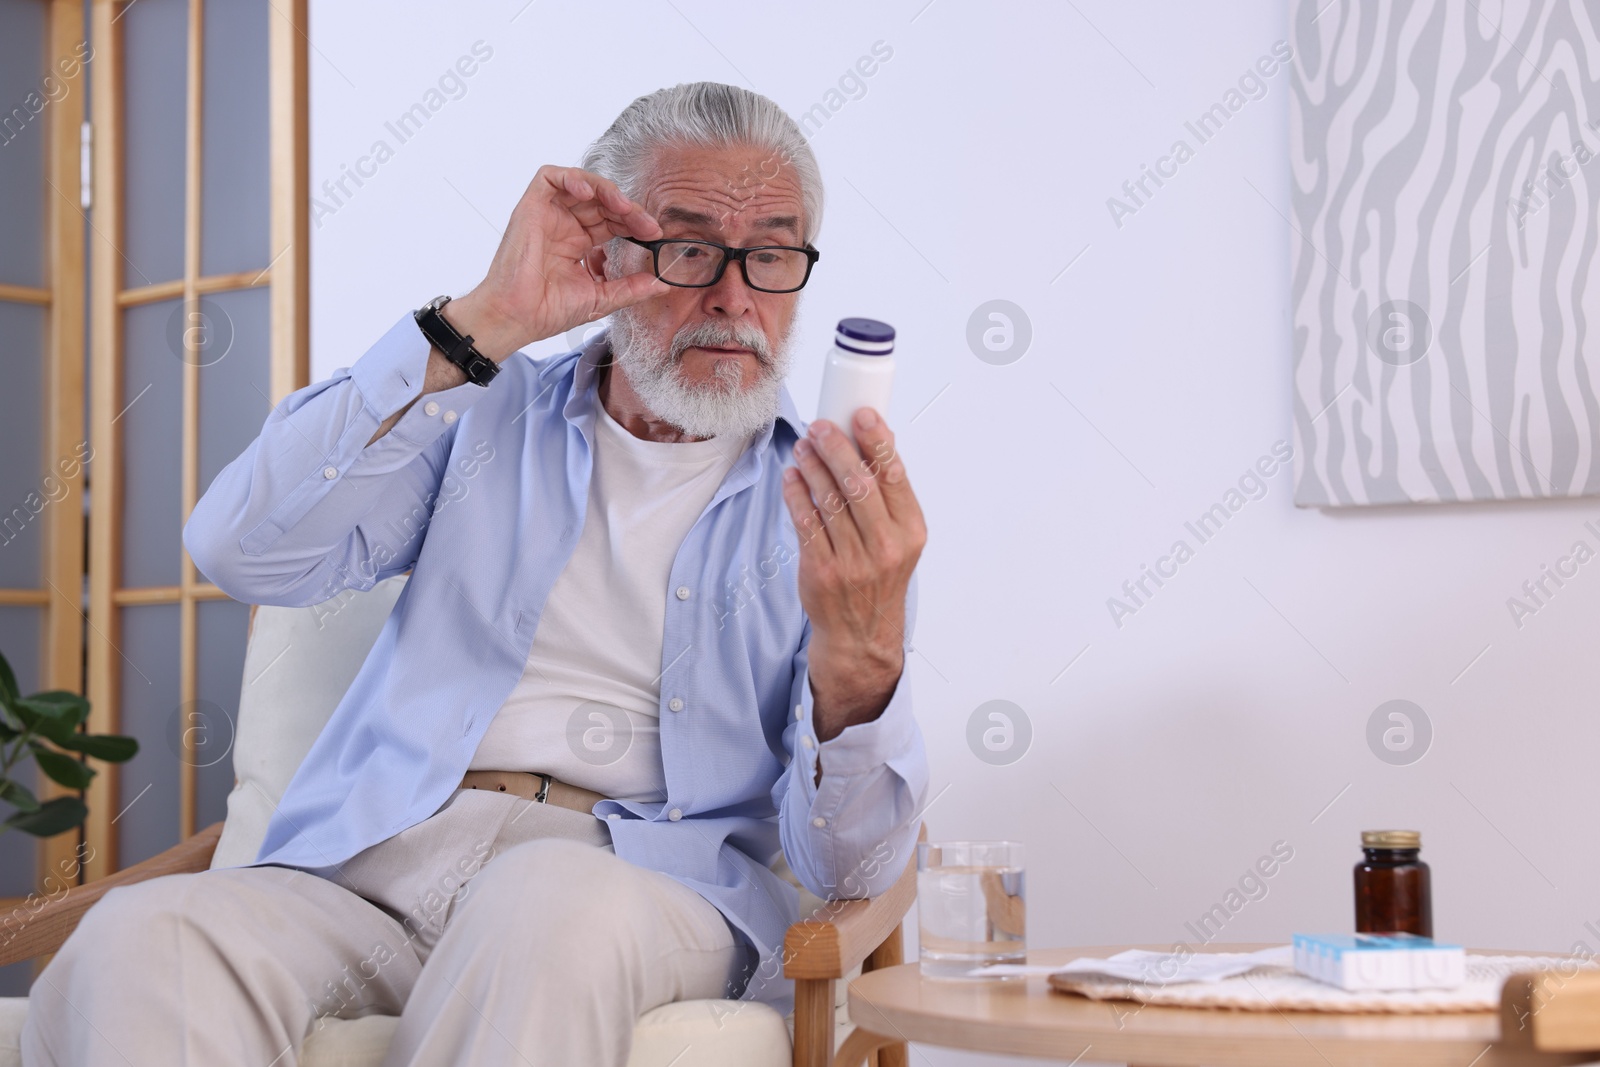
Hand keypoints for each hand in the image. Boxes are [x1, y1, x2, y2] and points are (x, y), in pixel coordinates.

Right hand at [444, 165, 669, 359]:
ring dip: (606, 191)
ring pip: (581, 185)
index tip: (654, 235)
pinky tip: (589, 194)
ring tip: (624, 207)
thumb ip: (631, 289)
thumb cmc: (548, 311)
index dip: (635, 223)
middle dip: (628, 209)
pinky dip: (572, 178)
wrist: (518, 317)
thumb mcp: (601, 298)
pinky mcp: (531, 207)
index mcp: (579, 244)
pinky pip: (549, 177)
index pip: (613, 222)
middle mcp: (565, 226)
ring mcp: (548, 215)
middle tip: (647, 224)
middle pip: (602, 202)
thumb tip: (662, 284)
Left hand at [780, 408, 926, 742]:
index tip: (862, 415)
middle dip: (837, 448)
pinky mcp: (821, 571)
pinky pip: (805, 522)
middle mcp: (885, 547)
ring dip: (812, 466)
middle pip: (858, 484)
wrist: (861, 633)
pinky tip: (792, 476)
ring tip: (803, 445)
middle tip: (820, 426)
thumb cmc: (879, 575)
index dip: (877, 441)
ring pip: (828, 500)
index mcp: (911, 531)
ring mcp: (853, 561)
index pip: (895, 477)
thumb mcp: (899, 537)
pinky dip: (796, 493)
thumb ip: (888, 495)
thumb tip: (875, 438)